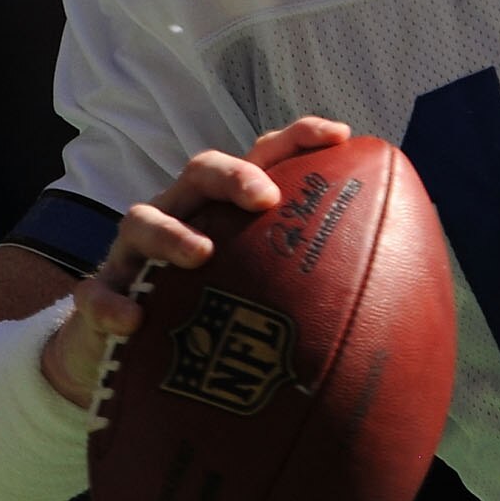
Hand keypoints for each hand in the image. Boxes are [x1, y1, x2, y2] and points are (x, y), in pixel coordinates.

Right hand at [40, 116, 352, 405]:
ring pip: (142, 219)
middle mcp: (179, 216)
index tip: (340, 136)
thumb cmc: (207, 314)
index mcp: (222, 210)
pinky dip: (113, 302)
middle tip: (265, 199)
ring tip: (201, 255)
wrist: (125, 364)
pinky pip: (99, 293)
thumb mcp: (258, 293)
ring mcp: (134, 255)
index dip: (297, 138)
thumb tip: (400, 302)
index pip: (261, 159)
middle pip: (201, 171)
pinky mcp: (101, 296)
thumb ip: (312, 286)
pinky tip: (135, 320)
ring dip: (172, 233)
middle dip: (234, 174)